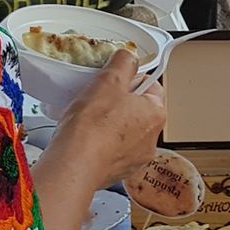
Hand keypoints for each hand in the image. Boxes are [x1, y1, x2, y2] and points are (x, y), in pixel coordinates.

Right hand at [48, 51, 166, 187]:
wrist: (74, 165)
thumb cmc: (93, 125)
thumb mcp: (108, 80)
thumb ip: (123, 63)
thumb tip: (129, 57)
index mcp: (156, 114)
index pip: (152, 86)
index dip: (131, 79)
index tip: (114, 79)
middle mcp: (152, 139)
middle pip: (138, 110)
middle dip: (118, 102)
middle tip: (97, 98)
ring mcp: (135, 159)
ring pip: (124, 131)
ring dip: (109, 123)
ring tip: (88, 119)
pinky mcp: (118, 172)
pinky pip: (111, 150)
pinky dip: (100, 143)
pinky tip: (85, 138)